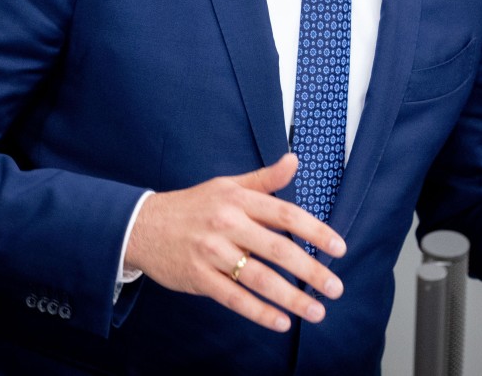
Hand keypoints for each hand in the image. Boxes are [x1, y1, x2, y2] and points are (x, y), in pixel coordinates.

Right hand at [124, 153, 346, 331]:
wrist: (142, 226)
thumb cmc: (193, 205)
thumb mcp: (227, 185)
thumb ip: (264, 179)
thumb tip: (295, 160)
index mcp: (238, 199)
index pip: (286, 213)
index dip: (316, 231)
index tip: (339, 247)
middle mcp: (227, 224)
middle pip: (277, 249)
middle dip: (311, 270)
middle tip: (335, 288)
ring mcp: (212, 253)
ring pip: (258, 278)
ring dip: (291, 298)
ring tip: (316, 311)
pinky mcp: (198, 278)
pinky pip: (234, 298)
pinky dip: (259, 312)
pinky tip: (281, 322)